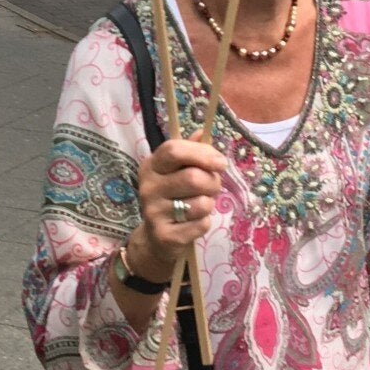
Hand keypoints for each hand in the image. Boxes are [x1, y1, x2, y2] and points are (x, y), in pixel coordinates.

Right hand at [127, 139, 225, 280]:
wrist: (157, 238)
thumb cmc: (173, 197)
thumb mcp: (177, 171)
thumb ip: (190, 150)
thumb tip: (203, 131)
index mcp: (151, 166)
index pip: (174, 150)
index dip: (202, 154)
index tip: (220, 163)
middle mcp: (148, 187)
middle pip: (193, 177)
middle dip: (213, 183)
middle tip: (213, 187)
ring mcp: (154, 212)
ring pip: (201, 203)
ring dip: (209, 204)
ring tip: (200, 205)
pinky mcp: (165, 235)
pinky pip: (201, 224)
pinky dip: (205, 223)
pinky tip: (193, 223)